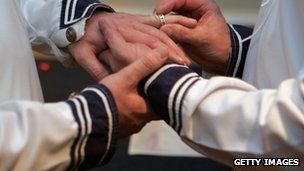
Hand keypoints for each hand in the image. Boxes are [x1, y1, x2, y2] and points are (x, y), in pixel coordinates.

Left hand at [68, 12, 195, 78]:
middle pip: (154, 36)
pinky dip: (169, 26)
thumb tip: (110, 84)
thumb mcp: (82, 54)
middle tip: (184, 65)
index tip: (171, 65)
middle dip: (171, 50)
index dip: (158, 54)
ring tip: (184, 57)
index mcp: (117, 31)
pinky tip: (183, 30)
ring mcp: (134, 20)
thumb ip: (96, 68)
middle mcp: (128, 24)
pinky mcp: (137, 19)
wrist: (80, 20)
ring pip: (158, 30)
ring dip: (173, 43)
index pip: (142, 43)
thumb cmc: (81, 39)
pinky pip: (155, 21)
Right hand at [100, 46, 167, 137]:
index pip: (165, 103)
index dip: (165, 93)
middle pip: (153, 109)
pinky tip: (121, 103)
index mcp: (148, 111)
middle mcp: (141, 122)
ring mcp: (129, 128)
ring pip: (139, 114)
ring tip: (135, 92)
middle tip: (149, 87)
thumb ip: (144, 64)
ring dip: (138, 105)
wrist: (85, 119)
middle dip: (150, 98)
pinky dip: (127, 111)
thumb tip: (163, 51)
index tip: (165, 84)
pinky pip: (127, 119)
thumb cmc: (107, 98)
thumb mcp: (126, 77)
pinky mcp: (118, 130)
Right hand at [155, 0, 230, 73]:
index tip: (159, 11)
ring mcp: (186, 23)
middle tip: (155, 22)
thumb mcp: (202, 38)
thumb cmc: (221, 46)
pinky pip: (170, 30)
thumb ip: (183, 32)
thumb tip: (165, 29)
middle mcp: (193, 12)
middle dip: (163, 15)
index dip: (168, 3)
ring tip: (158, 32)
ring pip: (169, 19)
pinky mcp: (182, 33)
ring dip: (163, 25)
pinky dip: (165, 34)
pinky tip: (161, 38)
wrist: (223, 60)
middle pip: (173, 7)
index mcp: (203, 6)